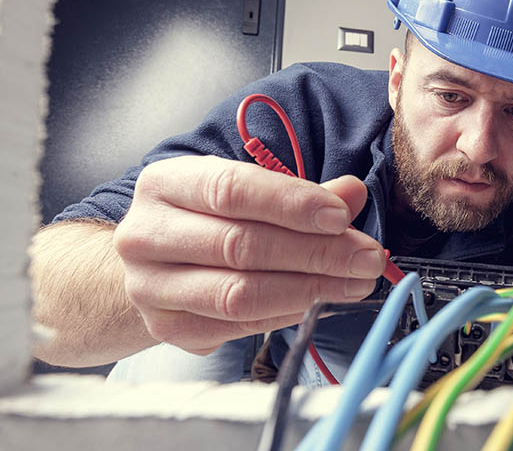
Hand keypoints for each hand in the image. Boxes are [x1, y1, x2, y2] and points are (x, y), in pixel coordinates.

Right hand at [113, 155, 385, 355]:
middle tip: (366, 257)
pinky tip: (320, 301)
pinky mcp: (167, 328)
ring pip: (240, 293)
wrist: (151, 264)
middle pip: (241, 245)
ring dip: (309, 289)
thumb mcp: (243, 190)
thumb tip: (352, 192)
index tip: (341, 216)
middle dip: (316, 252)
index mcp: (164, 184)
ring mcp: (150, 287)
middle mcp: (146, 234)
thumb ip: (297, 193)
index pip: (232, 190)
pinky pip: (239, 326)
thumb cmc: (205, 219)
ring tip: (355, 283)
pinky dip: (287, 314)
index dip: (291, 203)